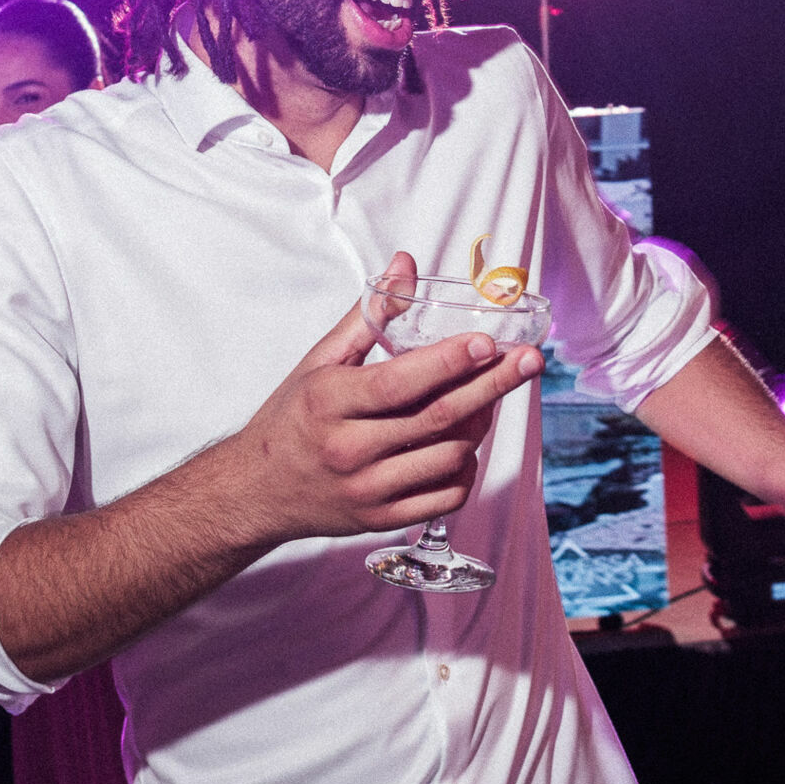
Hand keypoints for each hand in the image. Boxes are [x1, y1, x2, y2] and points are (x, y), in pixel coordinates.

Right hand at [223, 252, 544, 545]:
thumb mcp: (319, 361)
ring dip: (480, 424)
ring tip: (491, 396)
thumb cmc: (291, 418)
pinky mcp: (380, 519)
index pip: (398, 382)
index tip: (488, 342)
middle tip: (530, 361)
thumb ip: (368, 314)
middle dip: (491, 386)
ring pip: (448, 456)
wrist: (254, 491)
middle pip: (436, 417)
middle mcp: (348, 449)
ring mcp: (366, 489)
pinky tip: (466, 442)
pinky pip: (445, 496)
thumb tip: (406, 264)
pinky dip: (466, 467)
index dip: (447, 362)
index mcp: (329, 402)